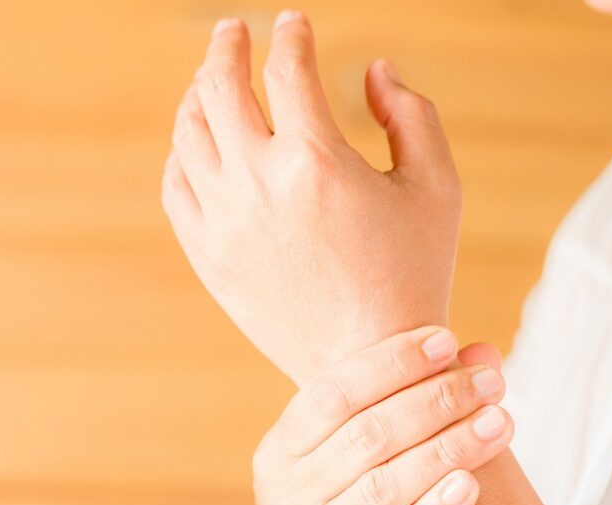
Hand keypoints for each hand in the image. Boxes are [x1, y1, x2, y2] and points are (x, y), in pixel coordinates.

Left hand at [161, 12, 461, 382]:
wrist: (367, 365)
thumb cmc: (412, 273)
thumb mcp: (436, 186)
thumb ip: (410, 114)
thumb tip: (371, 69)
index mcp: (316, 161)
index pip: (287, 69)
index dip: (291, 35)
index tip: (293, 23)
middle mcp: (257, 184)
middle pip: (219, 87)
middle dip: (227, 46)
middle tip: (234, 32)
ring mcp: (222, 222)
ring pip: (187, 133)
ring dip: (198, 95)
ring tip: (211, 82)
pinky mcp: (206, 255)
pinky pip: (175, 186)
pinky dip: (182, 154)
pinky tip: (199, 144)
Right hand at [252, 327, 511, 504]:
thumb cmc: (338, 501)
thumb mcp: (340, 453)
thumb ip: (396, 402)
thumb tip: (482, 353)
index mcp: (279, 450)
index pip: (333, 392)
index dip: (391, 363)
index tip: (446, 341)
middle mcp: (288, 495)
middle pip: (368, 435)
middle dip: (437, 401)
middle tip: (491, 382)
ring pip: (387, 487)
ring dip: (450, 448)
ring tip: (500, 422)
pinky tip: (471, 484)